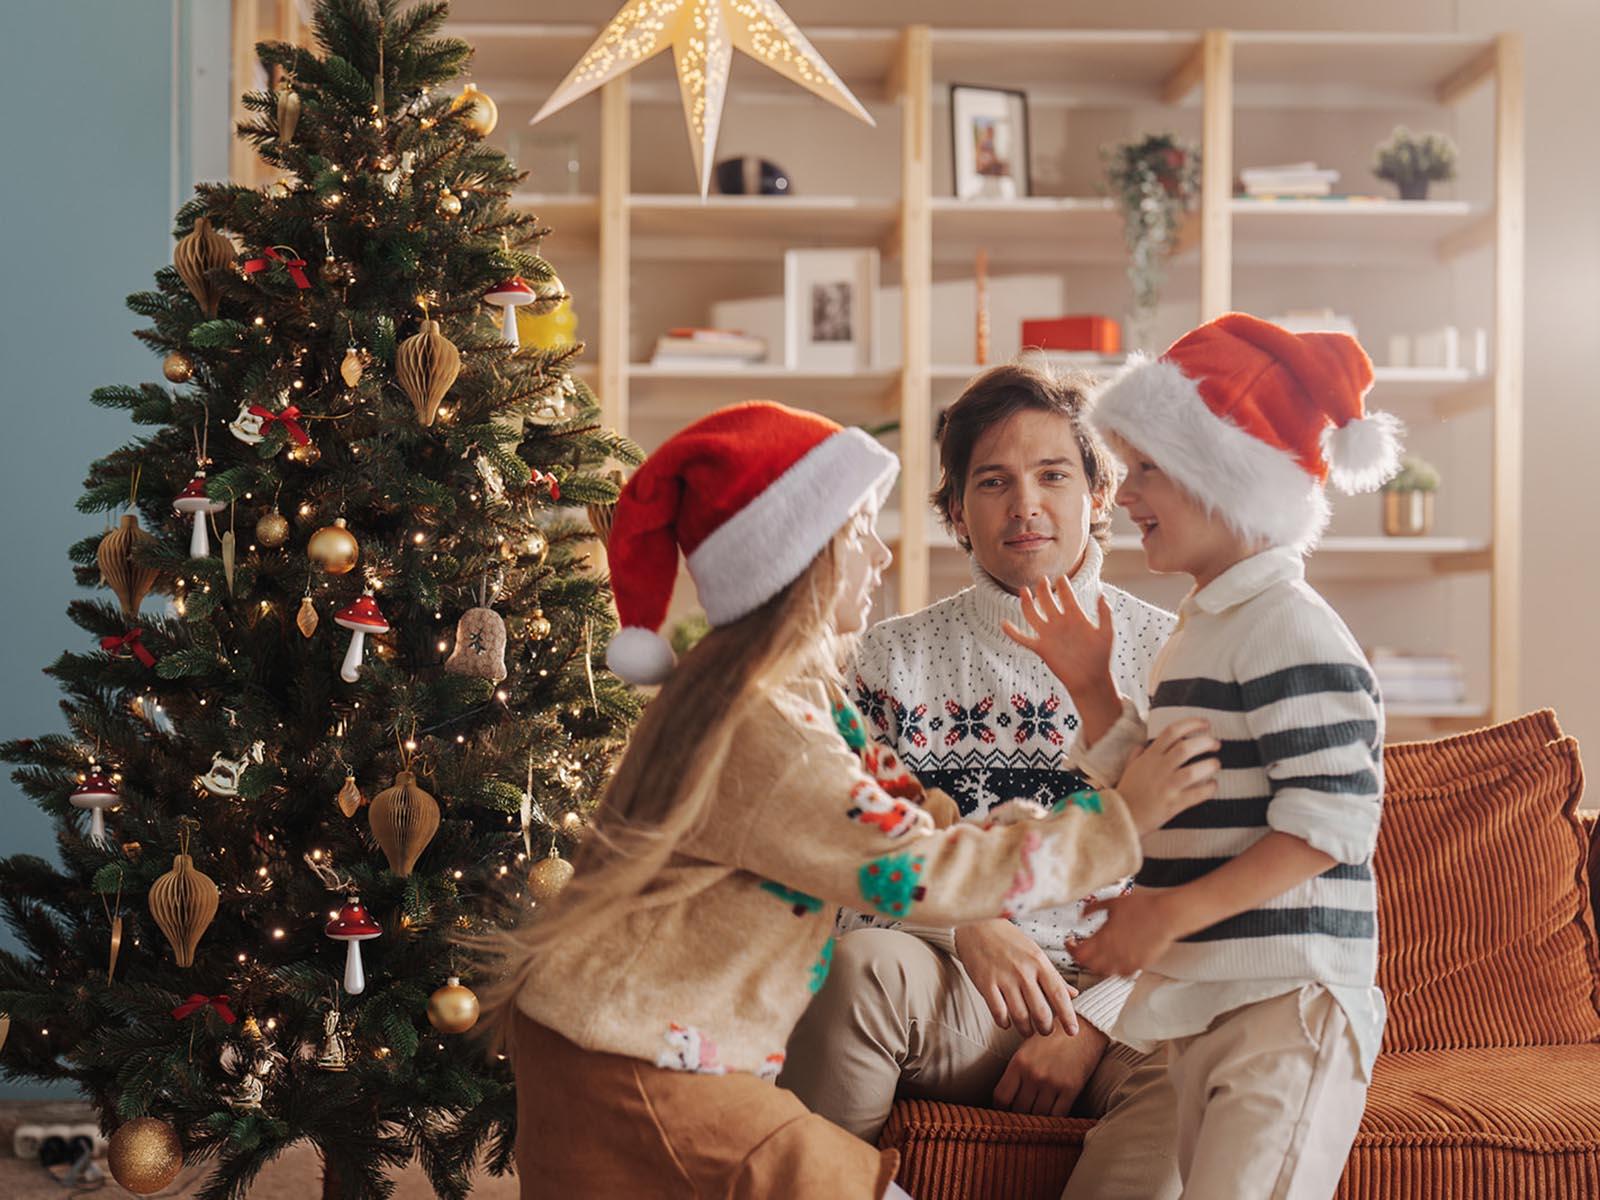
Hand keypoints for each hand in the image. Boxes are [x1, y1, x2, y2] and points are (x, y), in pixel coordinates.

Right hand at [954, 918, 1078, 1036]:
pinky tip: (1006, 1022)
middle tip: (1045, 1031)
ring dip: (1026, 1029)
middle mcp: (1023, 971)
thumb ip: (1054, 975)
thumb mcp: (1035, 953)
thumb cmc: (1010, 940)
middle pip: (1041, 1011)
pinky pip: (998, 1012)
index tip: (1073, 1032)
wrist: (978, 926)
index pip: (1059, 995)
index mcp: (1039, 962)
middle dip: (1046, 1028)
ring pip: (1020, 1016)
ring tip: (1028, 1030)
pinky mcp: (986, 983)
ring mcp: (1004, 977)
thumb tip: (1074, 994)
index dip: (1068, 1016)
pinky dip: (1004, 1022)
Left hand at [992, 1020, 1108, 1116]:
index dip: (1000, 1109)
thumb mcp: (1028, 1048)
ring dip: (1036, 1121)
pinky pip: (1058, 1116)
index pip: (1001, 1097)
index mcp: (1019, 1062)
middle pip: (1019, 1109)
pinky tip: (1053, 1120)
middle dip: (1018, 1116)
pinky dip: (1054, 1121)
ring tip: (1036, 1122)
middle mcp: (1034, 1074)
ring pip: (1038, 1115)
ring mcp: (1052, 1083)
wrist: (1085, 1026)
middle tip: (1020, 1120)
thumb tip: (1008, 1098)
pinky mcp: (1071, 1089)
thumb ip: (1018, 1071)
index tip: (1004, 1112)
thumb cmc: (1054, 1036)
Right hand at [1001, 578, 1116, 708]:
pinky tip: (1004, 624)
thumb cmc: (1101, 657)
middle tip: (1041, 578)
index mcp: (1076, 617)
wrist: (1091, 679)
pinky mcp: (1041, 648)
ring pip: (1033, 615)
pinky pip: (1023, 639)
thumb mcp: (1107, 633)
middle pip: (1047, 601)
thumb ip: (1105, 614)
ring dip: (1027, 602)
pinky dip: (1012, 632)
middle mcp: (1060, 623)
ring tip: (1023, 590)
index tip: (1061, 576)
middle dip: (1043, 589)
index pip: (1067, 596)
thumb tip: (1102, 594)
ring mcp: (1049, 635)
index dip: (1063, 585)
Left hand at [1072, 888, 1181, 976]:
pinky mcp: (1139, 965)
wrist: (1166, 914)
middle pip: (1088, 965)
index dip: (1070, 948)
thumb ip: (1093, 908)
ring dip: (1096, 964)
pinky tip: (1115, 959)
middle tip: (1081, 949)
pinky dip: (1115, 970)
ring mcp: (1127, 960)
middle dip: (1081, 957)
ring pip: (1103, 972)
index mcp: (1104, 937)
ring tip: (1096, 955)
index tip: (1069, 941)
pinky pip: (1122, 974)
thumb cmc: (1142, 906)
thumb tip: (1080, 914)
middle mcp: (1113, 952)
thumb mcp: (1112, 902)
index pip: (1078, 952)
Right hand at [1116, 719, 1220, 833]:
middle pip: (1186, 747)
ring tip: (1216, 764)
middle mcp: (1159, 768)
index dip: (1192, 724)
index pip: (1172, 731)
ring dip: (1210, 765)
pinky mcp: (1173, 804)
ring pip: (1193, 771)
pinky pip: (1197, 794)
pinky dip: (1209, 788)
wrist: (1122, 817)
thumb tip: (1141, 745)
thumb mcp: (1129, 769)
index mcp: (1150, 757)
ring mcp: (1166, 786)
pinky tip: (1213, 785)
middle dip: (1205, 742)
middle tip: (1216, 744)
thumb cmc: (1127, 793)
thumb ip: (1136, 755)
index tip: (1205, 724)